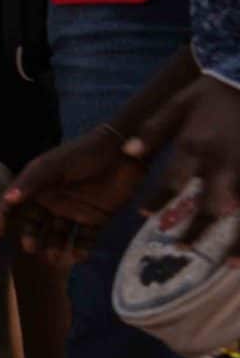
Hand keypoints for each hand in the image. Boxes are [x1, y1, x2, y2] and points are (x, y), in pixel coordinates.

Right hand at [0, 126, 148, 261]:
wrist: (123, 153)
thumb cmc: (83, 154)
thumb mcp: (54, 166)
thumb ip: (31, 182)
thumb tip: (8, 199)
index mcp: (39, 185)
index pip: (15, 203)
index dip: (3, 217)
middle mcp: (54, 200)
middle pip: (36, 224)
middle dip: (31, 237)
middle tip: (31, 249)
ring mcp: (75, 210)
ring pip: (59, 235)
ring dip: (55, 247)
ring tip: (55, 258)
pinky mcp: (97, 218)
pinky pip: (85, 238)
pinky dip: (81, 249)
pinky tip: (77, 255)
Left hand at [139, 77, 239, 242]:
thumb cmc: (211, 94)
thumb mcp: (177, 104)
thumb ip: (152, 130)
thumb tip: (129, 153)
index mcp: (195, 146)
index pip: (172, 182)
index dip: (158, 201)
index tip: (145, 215)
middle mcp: (222, 163)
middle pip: (209, 205)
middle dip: (196, 229)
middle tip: (180, 247)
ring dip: (237, 240)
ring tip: (228, 262)